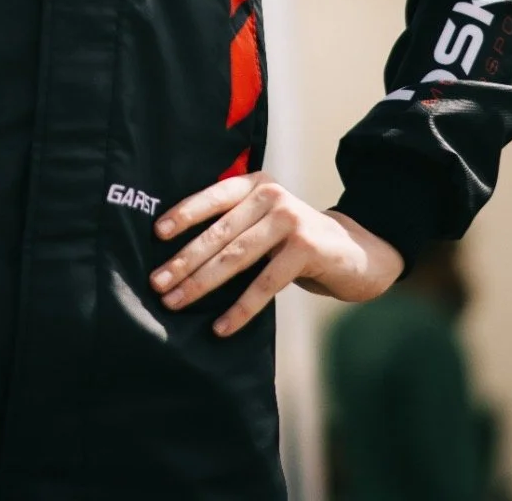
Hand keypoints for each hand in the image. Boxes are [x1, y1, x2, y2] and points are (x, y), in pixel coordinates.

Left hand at [148, 170, 402, 334]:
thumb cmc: (295, 239)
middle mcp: (270, 195)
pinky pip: (265, 284)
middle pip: (219, 233)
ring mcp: (289, 220)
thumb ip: (235, 222)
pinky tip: (222, 327)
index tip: (157, 234)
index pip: (212, 197)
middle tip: (158, 283)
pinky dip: (241, 308)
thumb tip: (178, 251)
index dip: (184, 214)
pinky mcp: (305, 249)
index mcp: (255, 184)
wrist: (355, 251)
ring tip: (177, 301)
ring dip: (202, 283)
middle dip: (184, 260)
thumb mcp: (265, 219)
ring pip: (236, 257)